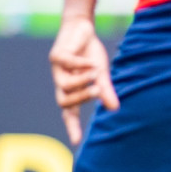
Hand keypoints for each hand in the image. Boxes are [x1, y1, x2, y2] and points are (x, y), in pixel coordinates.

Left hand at [49, 15, 119, 144]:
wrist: (82, 29)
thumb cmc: (90, 54)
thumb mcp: (101, 74)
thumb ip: (105, 91)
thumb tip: (114, 109)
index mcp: (72, 90)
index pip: (69, 113)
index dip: (72, 127)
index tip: (77, 142)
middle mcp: (62, 83)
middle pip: (63, 102)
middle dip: (81, 99)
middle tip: (98, 91)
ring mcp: (57, 70)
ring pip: (64, 85)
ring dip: (82, 81)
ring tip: (97, 72)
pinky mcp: (56, 56)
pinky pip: (68, 64)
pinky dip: (82, 64)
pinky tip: (91, 60)